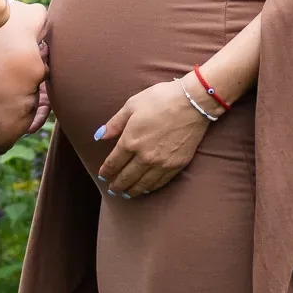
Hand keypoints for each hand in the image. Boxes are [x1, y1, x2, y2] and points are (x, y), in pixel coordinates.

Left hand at [94, 79, 208, 197]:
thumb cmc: (161, 99)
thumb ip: (115, 123)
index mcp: (130, 141)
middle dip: (117, 185)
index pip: (114, 163)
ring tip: (126, 194)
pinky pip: (161, 182)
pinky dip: (151, 187)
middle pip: (126, 177)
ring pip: (143, 184)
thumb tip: (99, 136)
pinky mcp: (177, 164)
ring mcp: (162, 162)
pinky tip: (147, 188)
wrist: (193, 102)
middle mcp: (145, 156)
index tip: (103, 175)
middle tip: (112, 189)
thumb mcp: (132, 105)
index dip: (106, 171)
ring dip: (132, 190)